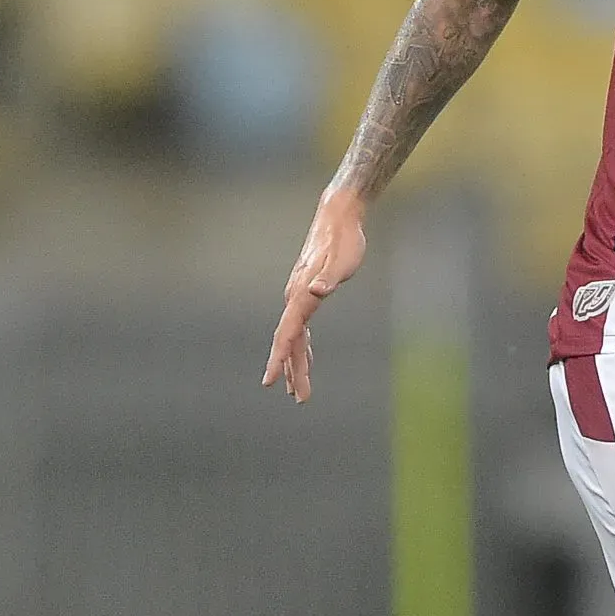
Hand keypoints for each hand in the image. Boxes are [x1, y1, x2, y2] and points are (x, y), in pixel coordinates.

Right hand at [263, 189, 367, 402]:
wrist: (338, 217)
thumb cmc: (344, 240)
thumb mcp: (343, 261)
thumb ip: (329, 279)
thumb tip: (317, 291)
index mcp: (301, 295)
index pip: (287, 334)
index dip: (280, 359)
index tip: (270, 382)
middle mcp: (295, 297)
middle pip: (291, 342)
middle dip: (293, 371)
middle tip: (300, 399)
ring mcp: (299, 295)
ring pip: (295, 337)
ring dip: (296, 363)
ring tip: (298, 390)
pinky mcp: (307, 292)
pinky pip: (301, 327)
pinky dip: (303, 346)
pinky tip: (306, 358)